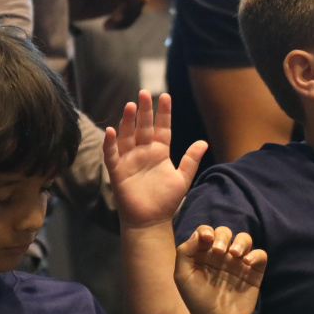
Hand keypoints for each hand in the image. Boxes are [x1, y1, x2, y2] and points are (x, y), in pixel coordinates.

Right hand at [105, 91, 207, 227]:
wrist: (151, 221)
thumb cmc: (166, 200)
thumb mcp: (183, 177)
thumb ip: (191, 159)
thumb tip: (203, 142)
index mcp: (160, 151)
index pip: (162, 128)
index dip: (163, 113)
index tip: (166, 96)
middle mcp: (144, 152)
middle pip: (143, 127)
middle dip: (144, 111)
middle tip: (144, 93)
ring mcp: (129, 160)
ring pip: (127, 136)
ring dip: (127, 122)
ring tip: (130, 106)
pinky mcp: (118, 171)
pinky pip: (112, 155)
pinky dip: (110, 143)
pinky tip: (111, 131)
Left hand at [175, 226, 266, 313]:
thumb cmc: (197, 299)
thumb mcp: (183, 275)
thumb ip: (185, 252)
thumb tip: (199, 234)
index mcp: (204, 253)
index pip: (206, 232)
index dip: (206, 231)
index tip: (206, 239)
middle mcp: (222, 255)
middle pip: (225, 232)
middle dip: (222, 236)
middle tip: (218, 252)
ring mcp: (238, 262)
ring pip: (245, 239)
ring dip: (241, 242)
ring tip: (235, 255)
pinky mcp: (253, 271)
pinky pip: (260, 255)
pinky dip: (256, 255)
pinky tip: (246, 263)